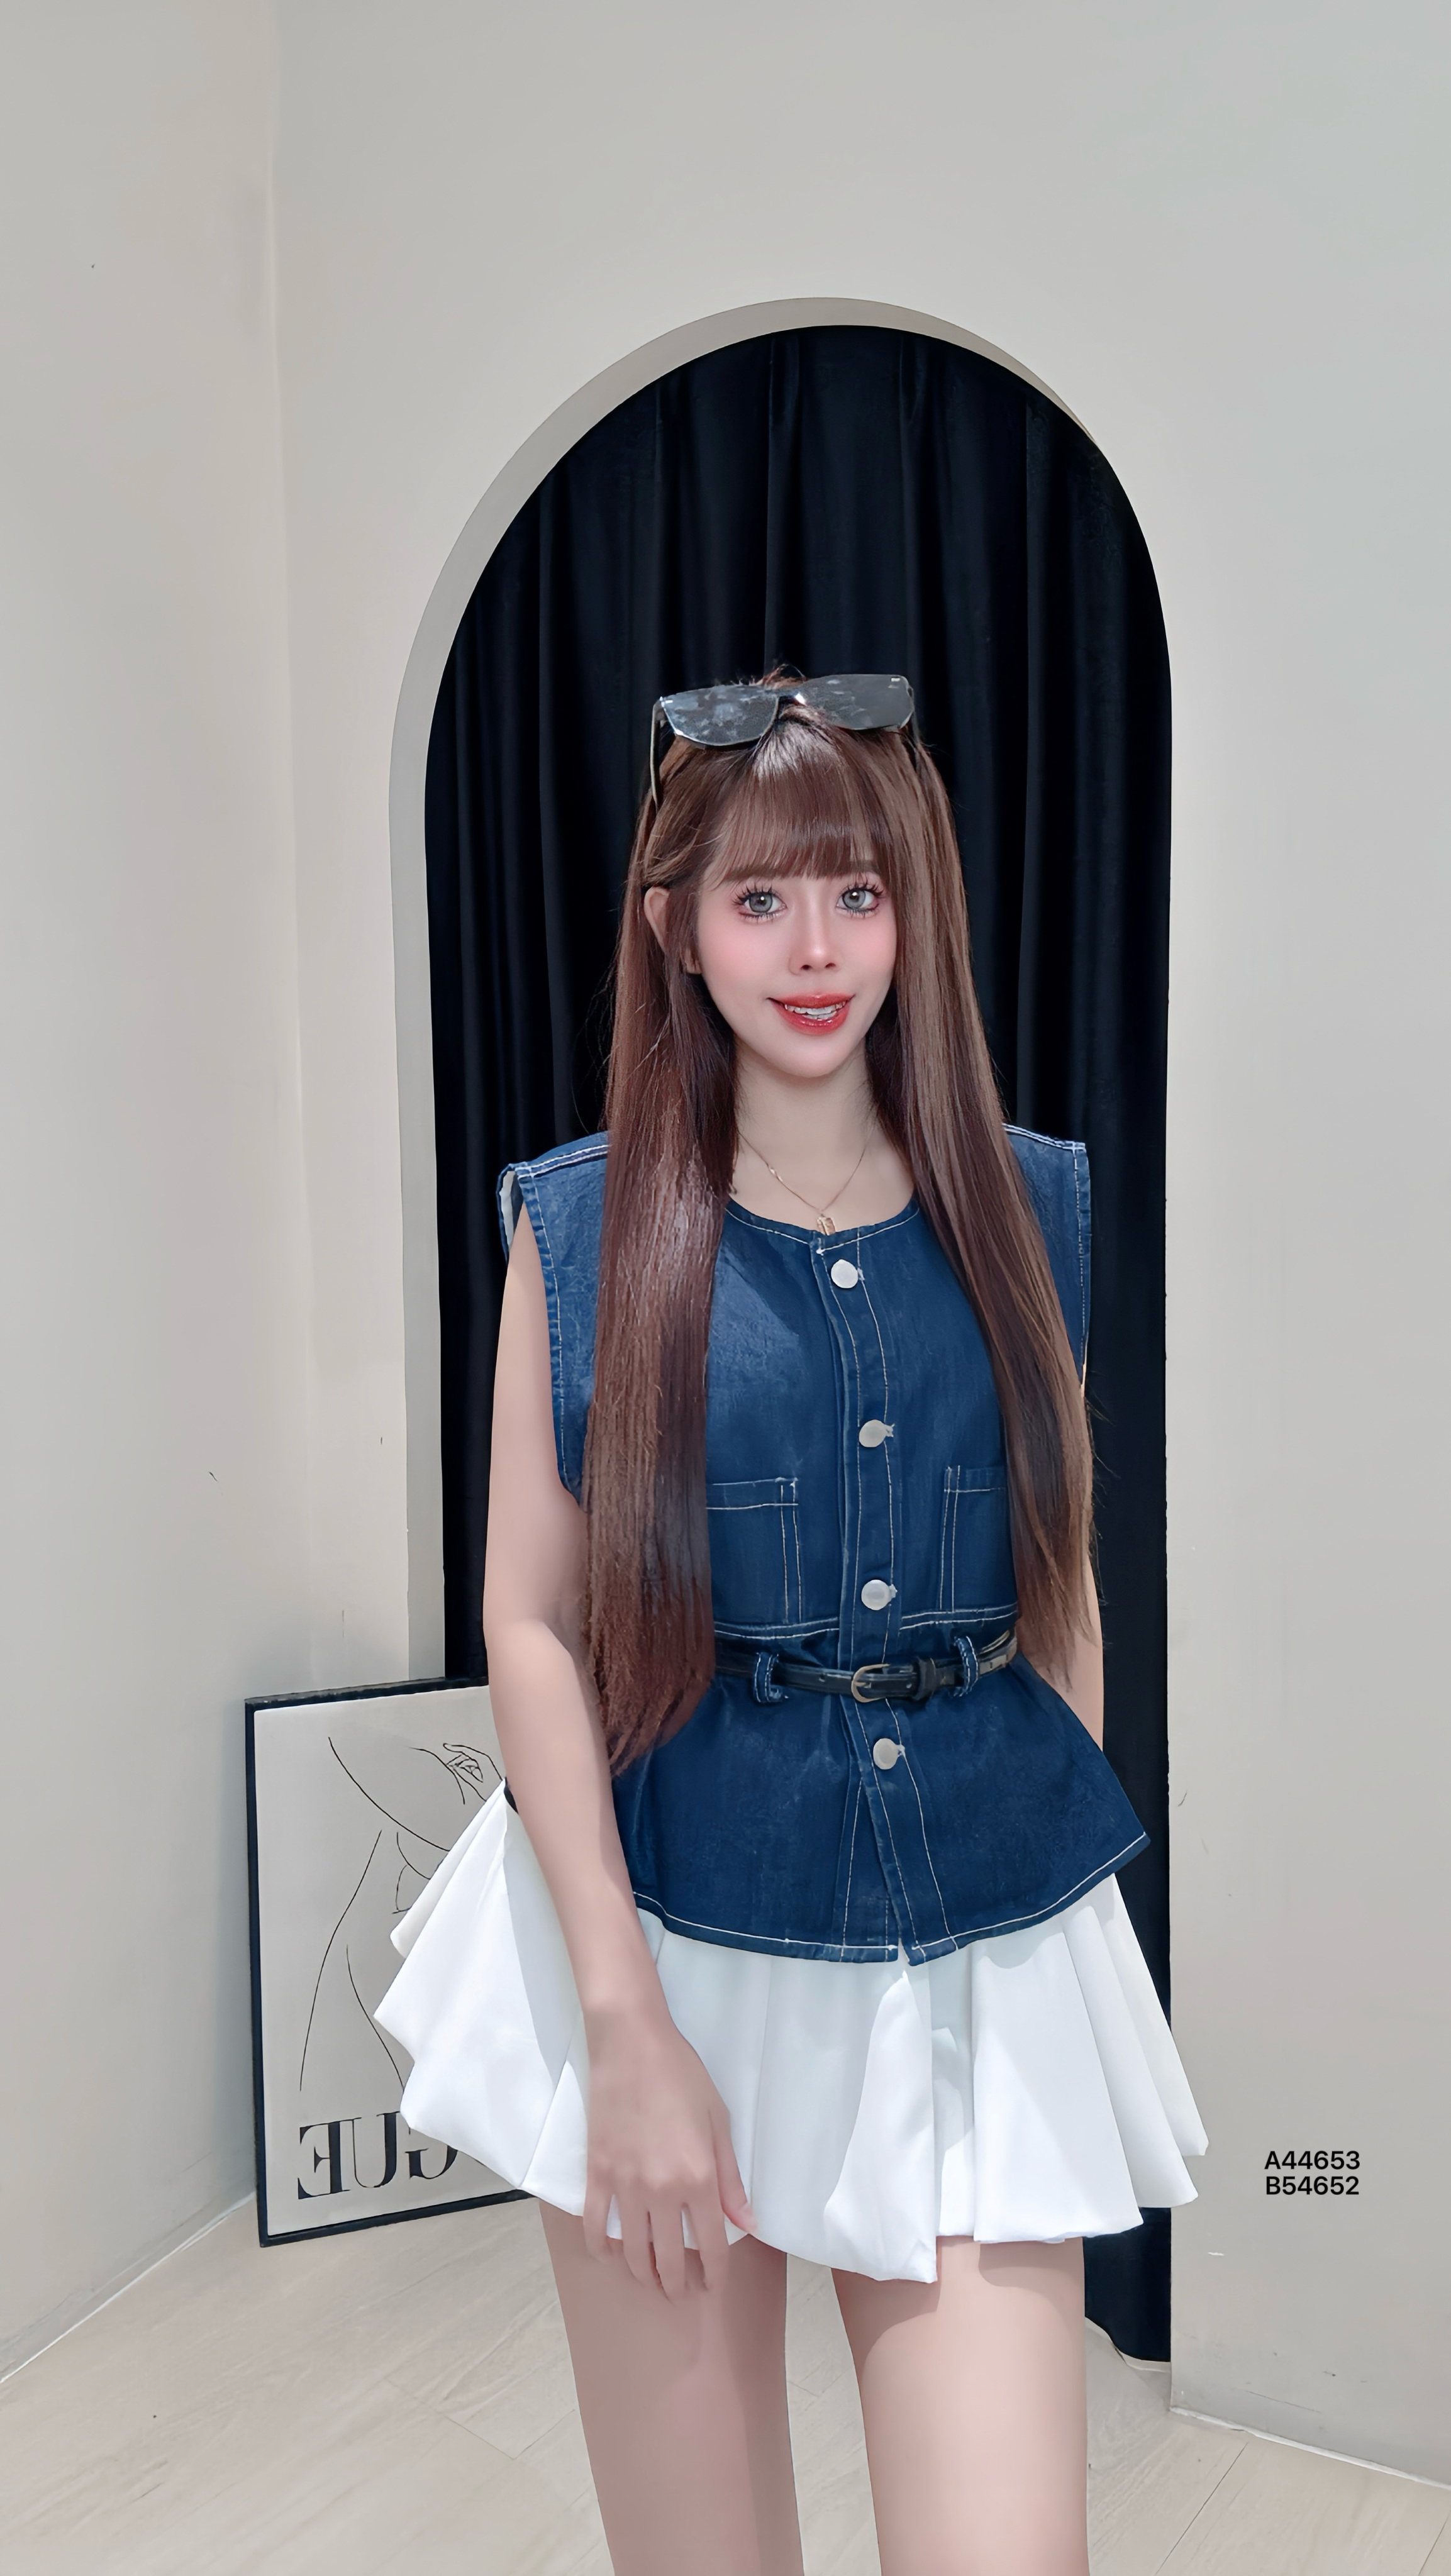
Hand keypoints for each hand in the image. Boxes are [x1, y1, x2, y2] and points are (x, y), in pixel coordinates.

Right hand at [582, 2002, 753, 2297]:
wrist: (631, 2045)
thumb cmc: (682, 2077)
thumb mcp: (719, 2123)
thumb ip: (730, 2179)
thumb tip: (746, 2223)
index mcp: (698, 2178)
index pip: (709, 2246)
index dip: (713, 2274)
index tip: (713, 2286)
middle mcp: (661, 2191)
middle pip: (668, 2259)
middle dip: (677, 2285)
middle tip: (681, 2293)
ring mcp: (624, 2185)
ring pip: (631, 2251)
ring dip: (642, 2274)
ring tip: (651, 2280)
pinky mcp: (597, 2173)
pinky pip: (594, 2225)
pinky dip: (601, 2248)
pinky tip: (611, 2255)